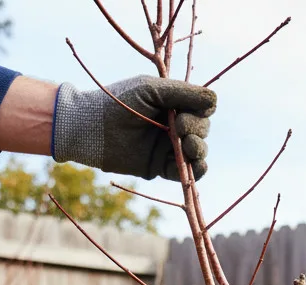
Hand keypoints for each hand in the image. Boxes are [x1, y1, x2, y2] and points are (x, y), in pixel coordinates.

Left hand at [52, 76, 215, 180]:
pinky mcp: (163, 168)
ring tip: (187, 146)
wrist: (91, 128)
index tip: (185, 109)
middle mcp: (173, 125)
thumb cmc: (118, 102)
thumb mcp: (151, 89)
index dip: (202, 109)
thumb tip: (214, 100)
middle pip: (203, 128)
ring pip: (200, 150)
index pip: (202, 107)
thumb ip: (183, 93)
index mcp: (172, 103)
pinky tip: (194, 164)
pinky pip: (190, 173)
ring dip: (199, 148)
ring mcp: (169, 147)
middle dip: (196, 128)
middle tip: (177, 126)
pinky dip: (196, 170)